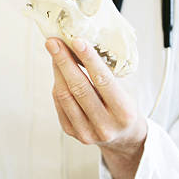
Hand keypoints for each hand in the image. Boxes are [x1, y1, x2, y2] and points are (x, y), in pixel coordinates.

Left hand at [45, 37, 146, 178]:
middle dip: (64, 61)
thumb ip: (105, 76)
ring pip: (65, 95)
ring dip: (57, 70)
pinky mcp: (73, 133)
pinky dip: (57, 84)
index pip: (103, 80)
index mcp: (123, 112)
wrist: (123, 138)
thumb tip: (79, 47)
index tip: (76, 41)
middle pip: (79, 88)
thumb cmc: (124, 108)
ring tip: (54, 51)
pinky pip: (59, 104)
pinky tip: (58, 71)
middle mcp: (105, 125)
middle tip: (54, 42)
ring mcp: (87, 132)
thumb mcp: (125, 92)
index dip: (88, 59)